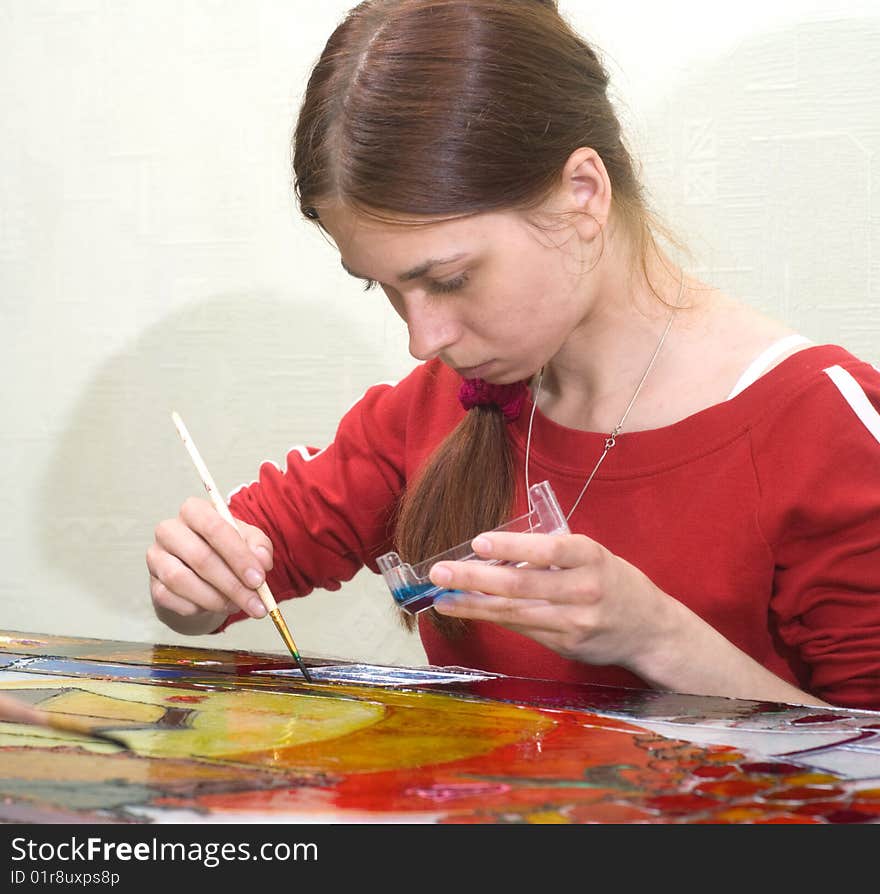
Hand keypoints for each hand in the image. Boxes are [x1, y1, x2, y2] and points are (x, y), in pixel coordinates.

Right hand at [146, 497, 274, 633]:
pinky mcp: (153, 584)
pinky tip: (215, 606)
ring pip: (182, 581)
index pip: (214, 527)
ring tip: (236, 605)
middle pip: (199, 557)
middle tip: (255, 603)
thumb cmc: (226, 551)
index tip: (259, 579)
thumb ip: (259, 547)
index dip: (238, 555)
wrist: (202, 576)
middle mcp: (169, 530)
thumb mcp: (248, 542)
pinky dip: (198, 608)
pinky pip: (173, 600)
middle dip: (232, 585)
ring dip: (215, 599)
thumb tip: (262, 561)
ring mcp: (156, 557)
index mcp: (194, 510)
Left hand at [428, 531, 674, 671]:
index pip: (548, 550)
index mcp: (591, 557)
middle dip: (474, 579)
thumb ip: (551, 554)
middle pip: (522, 585)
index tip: (478, 543)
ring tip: (442, 597)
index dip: (512, 547)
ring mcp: (575, 622)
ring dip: (473, 605)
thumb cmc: (614, 582)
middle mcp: (584, 590)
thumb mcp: (593, 556)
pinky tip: (469, 610)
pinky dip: (493, 618)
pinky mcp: (566, 645)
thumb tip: (496, 553)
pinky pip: (522, 628)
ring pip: (515, 613)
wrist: (649, 630)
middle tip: (440, 573)